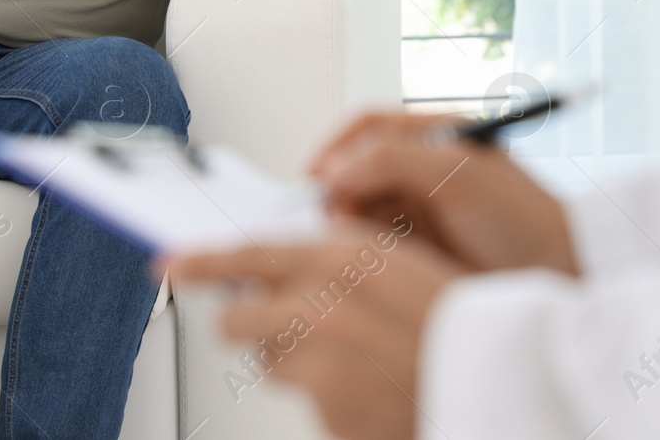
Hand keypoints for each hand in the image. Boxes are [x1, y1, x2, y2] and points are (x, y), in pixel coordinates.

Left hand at [166, 222, 461, 439]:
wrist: (491, 377)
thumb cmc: (452, 317)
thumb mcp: (400, 259)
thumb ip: (340, 253)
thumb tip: (297, 256)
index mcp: (340, 255)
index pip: (247, 254)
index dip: (200, 261)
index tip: (167, 264)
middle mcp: (320, 301)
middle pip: (238, 317)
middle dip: (251, 325)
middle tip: (287, 329)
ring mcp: (319, 357)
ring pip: (269, 361)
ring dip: (295, 361)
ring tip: (351, 360)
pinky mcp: (325, 406)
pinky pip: (304, 398)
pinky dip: (327, 395)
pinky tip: (367, 387)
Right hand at [310, 111, 581, 276]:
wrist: (555, 274)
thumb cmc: (518, 216)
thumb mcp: (455, 173)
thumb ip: (391, 161)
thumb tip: (334, 172)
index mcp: (434, 135)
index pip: (369, 128)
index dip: (336, 148)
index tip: (314, 177)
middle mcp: (422, 168)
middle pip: (356, 169)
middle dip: (338, 190)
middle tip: (332, 217)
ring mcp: (419, 209)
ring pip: (360, 207)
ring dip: (348, 221)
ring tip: (351, 240)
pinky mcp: (418, 248)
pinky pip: (373, 242)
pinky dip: (362, 247)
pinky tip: (367, 258)